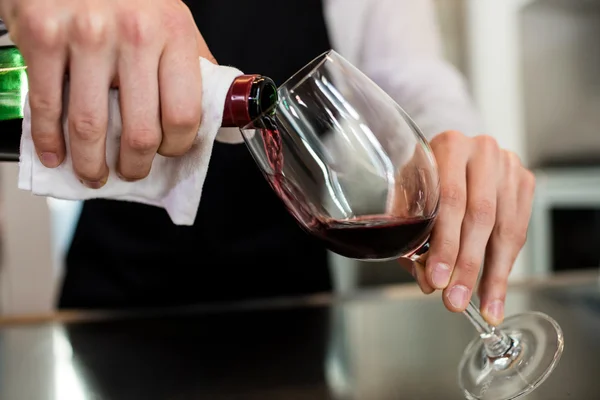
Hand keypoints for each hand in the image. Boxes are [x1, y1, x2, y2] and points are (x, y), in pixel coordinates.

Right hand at [1, 0, 214, 186]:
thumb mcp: (173, 20)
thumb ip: (194, 65)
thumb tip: (217, 114)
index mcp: (174, 34)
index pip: (184, 115)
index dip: (176, 147)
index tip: (167, 152)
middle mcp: (134, 34)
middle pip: (140, 131)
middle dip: (135, 166)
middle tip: (131, 171)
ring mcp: (87, 36)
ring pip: (90, 127)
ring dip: (92, 165)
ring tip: (94, 173)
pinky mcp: (43, 36)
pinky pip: (47, 105)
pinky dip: (49, 141)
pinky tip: (55, 154)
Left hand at [405, 131, 534, 325]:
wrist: (452, 154)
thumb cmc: (426, 178)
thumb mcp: (409, 198)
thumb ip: (413, 236)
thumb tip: (427, 280)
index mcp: (449, 146)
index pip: (451, 200)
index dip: (445, 244)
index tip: (438, 278)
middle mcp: (482, 152)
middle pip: (480, 216)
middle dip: (468, 265)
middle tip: (456, 299)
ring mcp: (508, 166)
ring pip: (505, 228)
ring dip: (492, 273)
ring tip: (483, 305)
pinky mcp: (524, 182)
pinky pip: (519, 231)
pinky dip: (506, 265)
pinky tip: (495, 289)